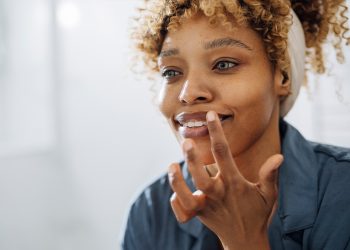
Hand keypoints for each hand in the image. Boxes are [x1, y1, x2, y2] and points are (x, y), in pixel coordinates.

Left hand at [168, 111, 282, 249]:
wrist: (246, 241)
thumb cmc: (257, 213)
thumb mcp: (269, 195)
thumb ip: (270, 176)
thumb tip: (279, 157)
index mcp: (235, 184)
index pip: (224, 154)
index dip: (217, 133)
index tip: (210, 115)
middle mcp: (218, 194)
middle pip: (201, 178)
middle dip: (193, 160)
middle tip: (186, 142)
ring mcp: (207, 206)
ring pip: (188, 197)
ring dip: (177, 182)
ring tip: (171, 165)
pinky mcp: (199, 215)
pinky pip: (184, 211)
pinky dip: (176, 201)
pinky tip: (175, 190)